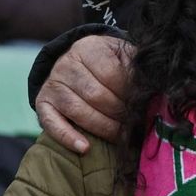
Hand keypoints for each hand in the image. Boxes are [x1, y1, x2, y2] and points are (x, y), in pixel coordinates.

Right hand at [34, 35, 134, 153]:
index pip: (112, 74)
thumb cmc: (107, 62)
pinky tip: (85, 148)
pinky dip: (68, 137)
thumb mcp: (122, 55)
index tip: (143, 104)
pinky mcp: (43, 104)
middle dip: (119, 112)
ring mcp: (52, 85)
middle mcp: (66, 64)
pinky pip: (52, 123)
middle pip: (96, 95)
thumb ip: (135, 68)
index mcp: (88, 48)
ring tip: (121, 135)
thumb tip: (152, 87)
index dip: (129, 93)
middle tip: (135, 123)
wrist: (76, 62)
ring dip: (103, 127)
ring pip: (78, 111)